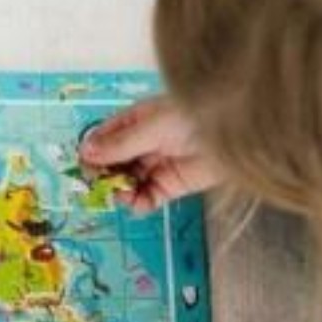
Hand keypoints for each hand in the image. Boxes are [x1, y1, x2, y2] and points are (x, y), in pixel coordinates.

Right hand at [78, 96, 221, 212]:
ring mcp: (156, 165)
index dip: (92, 153)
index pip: (104, 139)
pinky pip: (145, 198)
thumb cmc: (194, 118)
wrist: (236, 134)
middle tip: (101, 185)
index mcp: (136, 121)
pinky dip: (138, 203)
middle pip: (112, 163)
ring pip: (126, 182)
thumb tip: (85, 152)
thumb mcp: (151, 128)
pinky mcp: (169, 186)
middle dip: (104, 175)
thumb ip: (119, 144)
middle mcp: (143, 144)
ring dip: (120, 190)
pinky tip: (137, 201)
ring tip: (123, 192)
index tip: (85, 168)